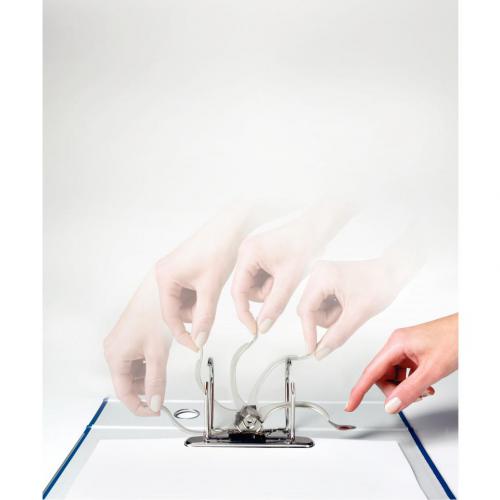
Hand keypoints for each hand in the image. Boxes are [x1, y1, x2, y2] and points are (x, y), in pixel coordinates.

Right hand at [103, 271, 171, 415]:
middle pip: (127, 382)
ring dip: (146, 377)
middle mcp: (113, 350)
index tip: (154, 412)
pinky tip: (158, 360)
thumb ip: (156, 382)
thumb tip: (156, 402)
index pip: (124, 392)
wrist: (157, 291)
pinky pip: (134, 359)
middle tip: (162, 393)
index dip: (140, 406)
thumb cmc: (152, 314)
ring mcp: (119, 343)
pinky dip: (146, 364)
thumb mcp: (157, 354)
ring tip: (162, 372)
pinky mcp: (127, 338)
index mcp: (115, 356)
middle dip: (145, 389)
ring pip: (132, 371)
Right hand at [156, 208, 254, 349]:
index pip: (169, 316)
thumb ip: (205, 317)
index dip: (183, 333)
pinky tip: (210, 286)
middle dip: (195, 313)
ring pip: (183, 303)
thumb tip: (200, 339)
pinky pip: (188, 293)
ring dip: (199, 305)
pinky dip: (200, 296)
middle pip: (176, 310)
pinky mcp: (183, 271)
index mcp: (165, 277)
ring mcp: (173, 272)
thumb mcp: (211, 288)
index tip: (195, 345)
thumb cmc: (218, 248)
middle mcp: (165, 274)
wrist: (230, 229)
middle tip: (210, 304)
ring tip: (212, 291)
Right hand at [232, 201, 355, 334]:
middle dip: (265, 294)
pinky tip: (284, 273)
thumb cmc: (304, 245)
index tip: (254, 328)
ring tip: (285, 276)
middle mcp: (245, 252)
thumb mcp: (289, 280)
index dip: (245, 313)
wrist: (315, 229)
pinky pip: (260, 279)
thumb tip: (263, 326)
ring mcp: (251, 254)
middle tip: (282, 285)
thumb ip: (274, 305)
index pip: (238, 292)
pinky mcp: (258, 256)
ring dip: (270, 289)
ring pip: (253, 286)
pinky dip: (272, 282)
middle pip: (246, 290)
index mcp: (247, 254)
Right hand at [298, 255, 415, 358]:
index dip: (308, 332)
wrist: (392, 272)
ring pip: (316, 310)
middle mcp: (317, 273)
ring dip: (333, 316)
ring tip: (351, 307)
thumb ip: (337, 335)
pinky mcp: (326, 281)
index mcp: (322, 276)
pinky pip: (322, 305)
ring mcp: (321, 277)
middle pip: (310, 311)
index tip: (312, 350)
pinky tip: (348, 303)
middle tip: (349, 314)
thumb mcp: (358, 314)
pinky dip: (335, 310)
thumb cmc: (380, 284)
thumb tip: (320, 352)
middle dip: (329, 319)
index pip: (305, 310)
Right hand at [345, 314, 457, 413]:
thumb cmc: (455, 338)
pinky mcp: (414, 351)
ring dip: (405, 387)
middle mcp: (397, 344)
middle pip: (383, 375)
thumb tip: (392, 405)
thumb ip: (410, 390)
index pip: (371, 371)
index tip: (351, 404)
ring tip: (424, 391)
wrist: (470, 329)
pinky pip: (404, 371)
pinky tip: (425, 385)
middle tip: (410, 398)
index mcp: (396, 344)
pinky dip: (412, 382)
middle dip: (394, 390)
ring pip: (394, 375)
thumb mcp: (432, 370)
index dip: (359, 390)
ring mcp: (406, 347)